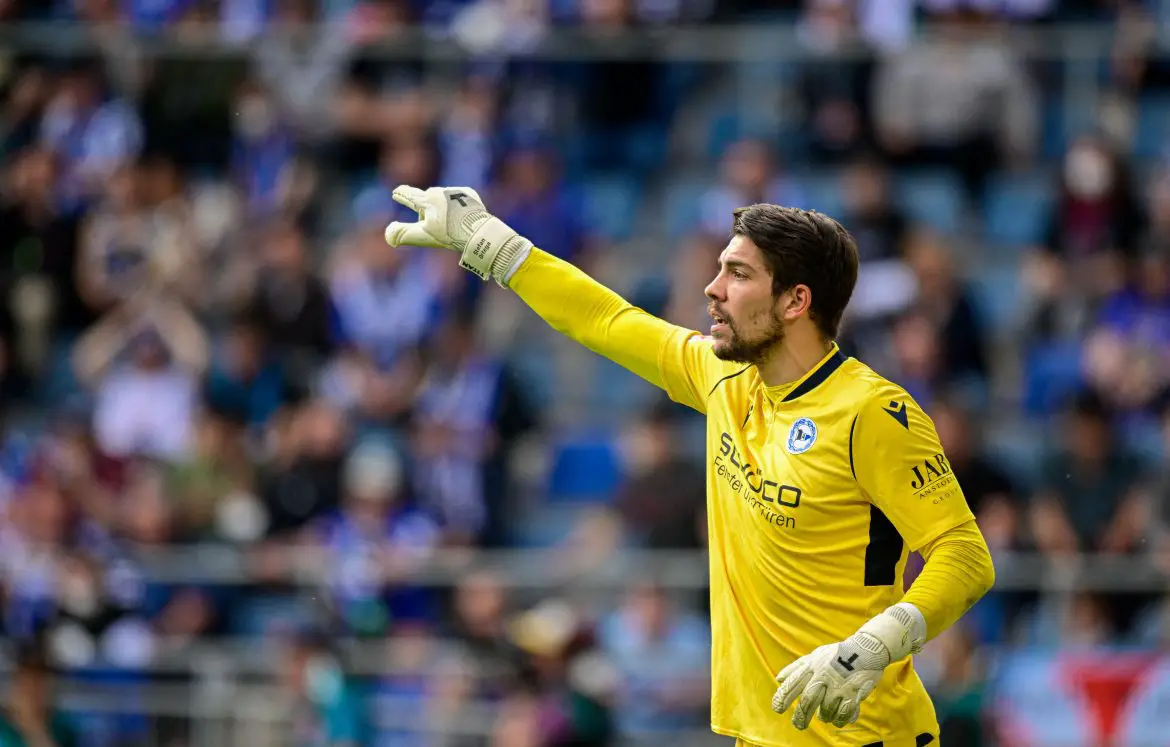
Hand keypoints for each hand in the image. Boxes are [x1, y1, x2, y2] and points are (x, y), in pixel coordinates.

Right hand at [384, 185, 531, 283]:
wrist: (480, 231)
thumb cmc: (450, 235)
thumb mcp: (423, 236)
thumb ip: (403, 234)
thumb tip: (388, 234)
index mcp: (426, 200)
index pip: (409, 195)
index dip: (401, 195)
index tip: (396, 192)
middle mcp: (439, 191)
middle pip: (426, 199)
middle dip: (425, 208)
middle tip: (430, 223)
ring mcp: (455, 191)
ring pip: (442, 198)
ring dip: (442, 207)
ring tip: (450, 224)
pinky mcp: (469, 194)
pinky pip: (458, 198)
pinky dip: (457, 205)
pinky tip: (461, 216)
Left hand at [772, 603, 924, 729]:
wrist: (866, 650)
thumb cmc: (836, 654)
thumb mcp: (815, 655)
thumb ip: (796, 667)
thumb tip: (778, 679)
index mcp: (812, 666)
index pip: (794, 682)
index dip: (783, 697)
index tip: (777, 709)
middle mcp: (824, 675)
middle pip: (808, 701)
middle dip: (801, 716)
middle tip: (798, 725)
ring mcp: (839, 685)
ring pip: (826, 711)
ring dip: (824, 717)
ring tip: (824, 716)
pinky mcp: (854, 693)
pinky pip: (844, 714)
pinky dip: (839, 720)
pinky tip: (838, 719)